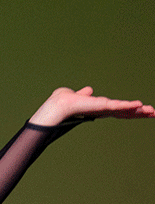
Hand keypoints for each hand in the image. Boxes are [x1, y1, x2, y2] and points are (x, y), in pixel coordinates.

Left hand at [30, 86, 154, 125]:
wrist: (58, 105)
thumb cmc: (63, 102)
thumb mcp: (78, 96)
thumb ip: (85, 94)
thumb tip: (88, 90)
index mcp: (99, 108)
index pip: (119, 109)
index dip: (130, 110)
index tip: (142, 110)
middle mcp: (103, 111)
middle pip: (125, 112)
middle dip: (139, 113)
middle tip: (153, 113)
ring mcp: (103, 110)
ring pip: (124, 110)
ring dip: (138, 111)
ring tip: (151, 112)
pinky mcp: (101, 107)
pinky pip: (117, 106)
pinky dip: (128, 106)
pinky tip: (138, 106)